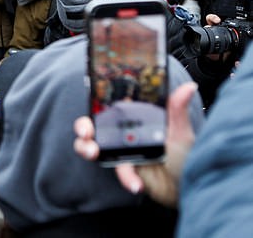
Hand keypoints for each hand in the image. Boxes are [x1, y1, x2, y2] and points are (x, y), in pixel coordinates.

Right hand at [74, 82, 197, 207]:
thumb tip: (189, 86)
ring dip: (86, 148)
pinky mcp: (124, 170)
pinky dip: (125, 177)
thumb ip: (177, 110)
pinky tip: (136, 183)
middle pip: (93, 126)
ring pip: (92, 147)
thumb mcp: (181, 131)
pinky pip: (116, 171)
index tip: (91, 107)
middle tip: (86, 134)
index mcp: (134, 118)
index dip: (94, 106)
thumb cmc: (187, 156)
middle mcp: (124, 133)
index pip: (108, 108)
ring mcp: (121, 151)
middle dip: (82, 128)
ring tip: (94, 153)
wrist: (190, 186)